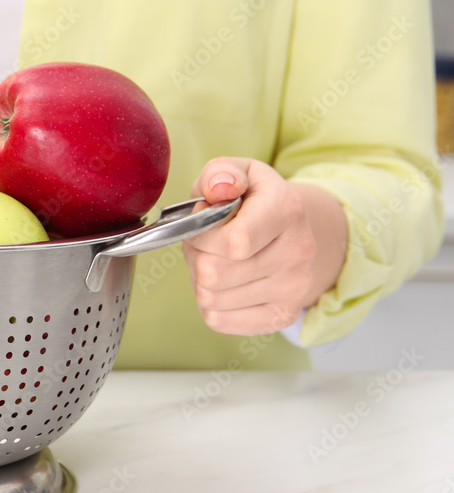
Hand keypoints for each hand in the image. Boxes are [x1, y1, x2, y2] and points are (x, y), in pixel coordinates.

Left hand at [182, 157, 346, 335]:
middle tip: (204, 245)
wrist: (293, 230)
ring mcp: (294, 288)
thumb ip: (220, 173)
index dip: (201, 237)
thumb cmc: (254, 201)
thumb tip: (218, 188)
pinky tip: (223, 284)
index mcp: (287, 210)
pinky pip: (219, 321)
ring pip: (210, 299)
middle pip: (214, 274)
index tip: (200, 225)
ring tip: (215, 260)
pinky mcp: (283, 316)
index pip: (233, 242)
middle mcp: (298, 252)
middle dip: (195, 257)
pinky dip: (210, 304)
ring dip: (200, 280)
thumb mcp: (239, 172)